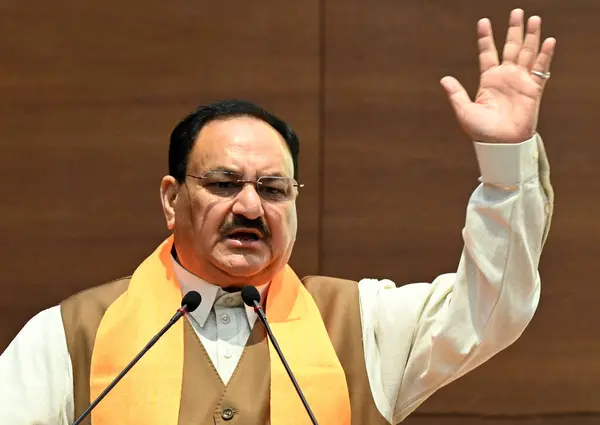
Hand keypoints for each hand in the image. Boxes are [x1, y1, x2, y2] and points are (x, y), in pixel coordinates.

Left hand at [441, 9, 556, 143]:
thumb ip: (456, 94)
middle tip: (517, 11)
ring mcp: (520, 81)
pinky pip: (541, 69)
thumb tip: (444, 79)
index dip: (485, 37)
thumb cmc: (482, 132)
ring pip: (527, 53)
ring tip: (534, 19)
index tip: (483, 21)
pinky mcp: (533, 89)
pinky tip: (548, 41)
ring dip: (531, 36)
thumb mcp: (464, 111)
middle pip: (511, 47)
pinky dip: (545, 55)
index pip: (487, 53)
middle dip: (514, 30)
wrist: (501, 144)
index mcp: (488, 80)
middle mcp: (505, 77)